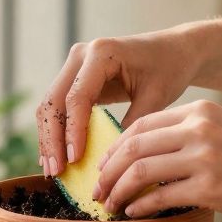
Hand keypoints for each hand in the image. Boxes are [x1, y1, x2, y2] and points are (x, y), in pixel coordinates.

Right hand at [35, 31, 197, 175]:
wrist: (172, 50)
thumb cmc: (168, 69)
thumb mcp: (156, 97)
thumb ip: (133, 125)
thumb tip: (111, 161)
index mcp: (102, 53)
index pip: (77, 97)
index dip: (73, 131)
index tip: (75, 160)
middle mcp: (81, 55)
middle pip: (54, 101)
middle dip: (53, 139)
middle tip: (56, 171)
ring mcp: (74, 65)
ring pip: (49, 105)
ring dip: (48, 139)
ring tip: (52, 170)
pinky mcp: (74, 77)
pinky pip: (57, 107)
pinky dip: (55, 132)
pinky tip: (55, 157)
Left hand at [93, 99, 221, 220]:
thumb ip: (193, 136)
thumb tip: (154, 157)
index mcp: (200, 112)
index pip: (141, 125)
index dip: (116, 147)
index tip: (105, 166)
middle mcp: (198, 129)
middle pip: (132, 146)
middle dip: (107, 170)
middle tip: (97, 189)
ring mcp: (203, 158)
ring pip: (139, 172)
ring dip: (117, 191)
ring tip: (110, 206)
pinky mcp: (210, 188)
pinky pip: (159, 197)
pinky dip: (140, 208)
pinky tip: (135, 215)